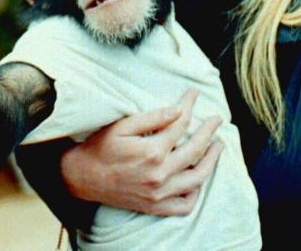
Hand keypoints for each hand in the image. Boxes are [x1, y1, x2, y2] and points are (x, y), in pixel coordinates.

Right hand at [60, 89, 222, 215]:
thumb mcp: (121, 126)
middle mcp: (160, 174)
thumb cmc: (100, 147)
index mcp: (152, 151)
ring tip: (218, 146)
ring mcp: (160, 193)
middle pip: (195, 150)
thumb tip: (179, 109)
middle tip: (217, 119)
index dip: (190, 106)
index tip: (194, 94)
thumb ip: (152, 117)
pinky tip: (198, 179)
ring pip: (198, 178)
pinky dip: (195, 192)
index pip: (180, 124)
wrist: (82, 177)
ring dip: (211, 161)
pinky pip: (185, 204)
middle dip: (209, 131)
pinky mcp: (156, 206)